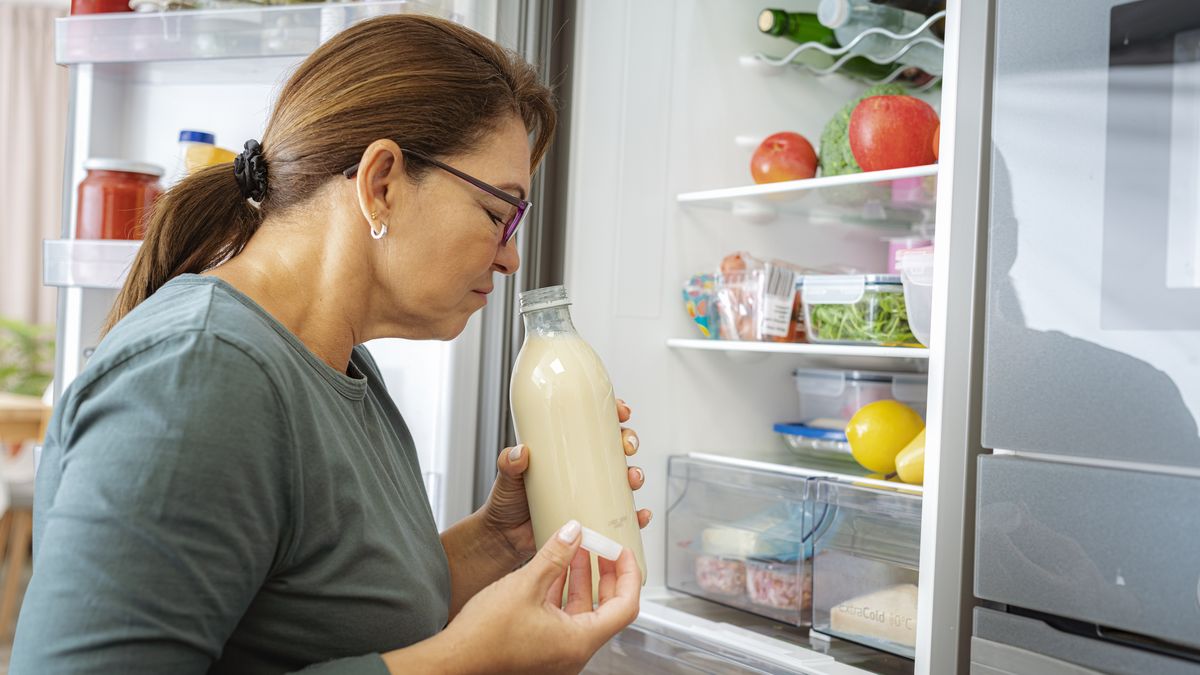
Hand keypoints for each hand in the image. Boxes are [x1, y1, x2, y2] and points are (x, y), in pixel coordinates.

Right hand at [427, 520, 640, 674]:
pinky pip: (564, 619)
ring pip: (583, 613)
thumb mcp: (525, 584)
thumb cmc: (484, 636)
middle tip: (603, 547)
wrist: (453, 660)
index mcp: (579, 642)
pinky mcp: (542, 650)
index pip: (625, 606)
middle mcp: (573, 653)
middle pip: (608, 609)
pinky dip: (564, 593)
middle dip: (606, 574)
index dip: (628, 574)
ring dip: (582, 580)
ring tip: (576, 549)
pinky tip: (553, 570)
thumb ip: (555, 555)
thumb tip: (574, 532)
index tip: (622, 551)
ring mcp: (558, 654)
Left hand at [482, 399, 649, 562]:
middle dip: (629, 442)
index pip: (594, 425)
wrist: (505, 539)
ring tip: (632, 479)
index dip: (612, 414)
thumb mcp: (507, 476)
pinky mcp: (594, 519)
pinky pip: (623, 516)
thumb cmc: (507, 502)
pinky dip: (637, 516)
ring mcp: (590, 493)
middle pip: (616, 448)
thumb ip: (509, 463)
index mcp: (565, 451)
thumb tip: (520, 452)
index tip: (621, 412)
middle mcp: (582, 469)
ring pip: (624, 479)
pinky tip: (641, 515)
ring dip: (635, 475)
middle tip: (627, 446)